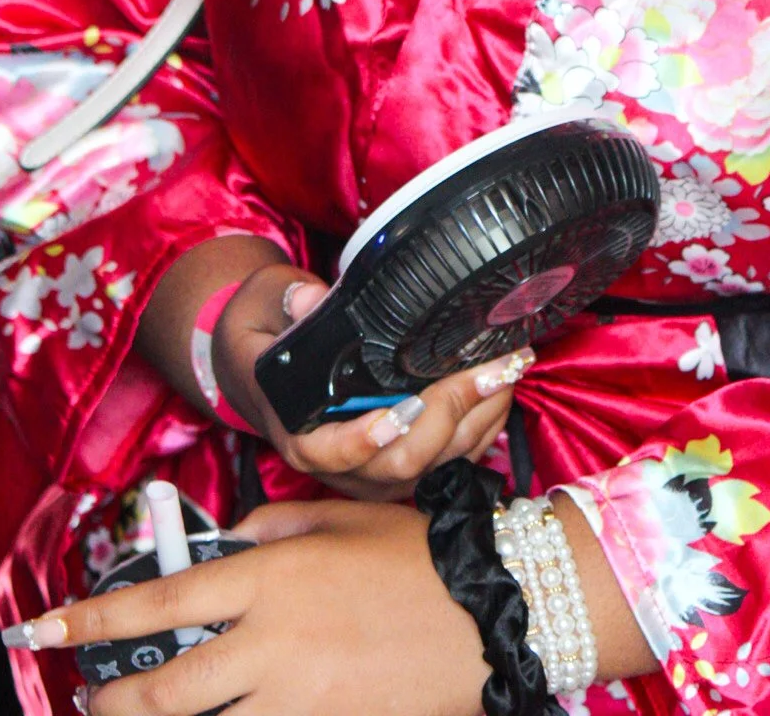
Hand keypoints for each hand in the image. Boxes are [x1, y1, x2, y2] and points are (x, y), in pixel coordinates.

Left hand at [14, 498, 487, 715]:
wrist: (490, 609)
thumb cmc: (413, 555)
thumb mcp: (337, 519)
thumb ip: (272, 526)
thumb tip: (228, 544)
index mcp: (268, 578)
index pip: (156, 603)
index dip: (89, 619)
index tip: (38, 629)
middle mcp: (269, 644)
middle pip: (164, 691)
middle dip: (111, 702)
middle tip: (86, 699)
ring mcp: (297, 700)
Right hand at [215, 265, 532, 499]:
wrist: (262, 366)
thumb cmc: (262, 335)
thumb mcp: (261, 306)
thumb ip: (284, 301)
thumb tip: (306, 298)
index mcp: (296, 429)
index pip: (328, 452)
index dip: (364, 441)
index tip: (398, 413)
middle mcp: (338, 463)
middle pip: (401, 461)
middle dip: (450, 413)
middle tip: (490, 367)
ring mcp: (374, 471)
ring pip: (436, 464)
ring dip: (479, 420)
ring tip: (509, 367)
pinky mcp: (402, 465)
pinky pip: (451, 460)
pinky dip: (483, 427)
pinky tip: (503, 385)